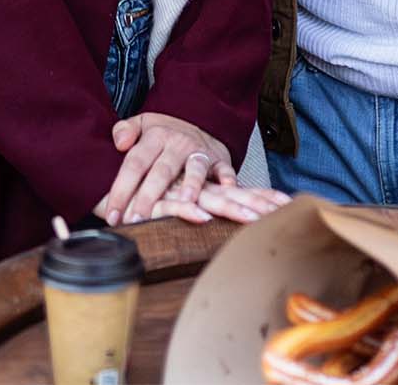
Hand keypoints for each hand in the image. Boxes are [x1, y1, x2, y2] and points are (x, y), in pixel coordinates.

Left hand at [96, 113, 234, 225]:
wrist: (200, 119)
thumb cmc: (165, 133)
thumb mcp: (142, 124)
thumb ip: (125, 130)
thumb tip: (119, 142)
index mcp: (156, 136)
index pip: (135, 163)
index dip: (121, 188)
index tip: (112, 214)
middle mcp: (178, 143)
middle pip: (162, 171)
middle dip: (148, 196)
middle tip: (136, 219)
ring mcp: (200, 151)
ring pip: (195, 169)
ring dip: (191, 184)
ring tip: (185, 202)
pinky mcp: (219, 159)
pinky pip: (225, 169)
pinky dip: (227, 178)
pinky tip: (227, 188)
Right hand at [151, 176, 291, 225]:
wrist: (111, 178)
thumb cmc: (144, 189)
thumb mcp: (173, 195)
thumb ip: (195, 199)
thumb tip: (218, 209)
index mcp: (202, 185)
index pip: (237, 189)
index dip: (260, 195)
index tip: (286, 205)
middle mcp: (194, 186)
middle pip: (230, 195)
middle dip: (255, 204)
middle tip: (280, 214)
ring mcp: (176, 192)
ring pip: (207, 198)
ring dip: (230, 208)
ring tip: (252, 218)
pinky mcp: (155, 201)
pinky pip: (173, 206)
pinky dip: (187, 210)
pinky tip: (203, 216)